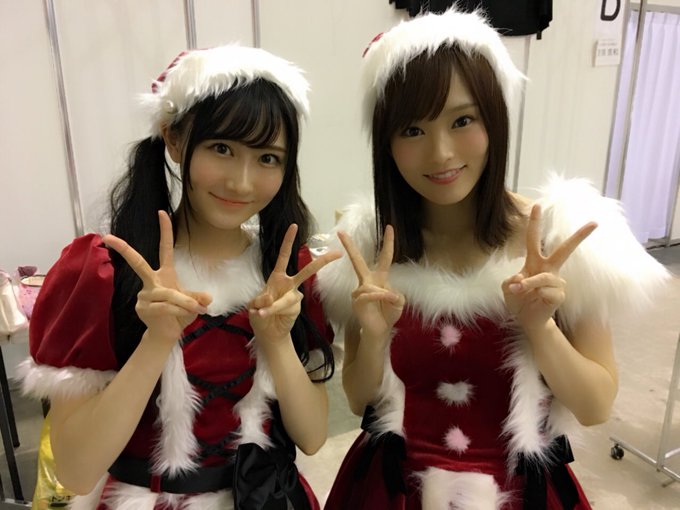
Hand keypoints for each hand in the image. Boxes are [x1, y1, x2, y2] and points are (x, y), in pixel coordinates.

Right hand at [103, 211, 211, 342]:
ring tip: (196, 308)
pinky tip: (182, 315)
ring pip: (167, 293)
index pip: (164, 248)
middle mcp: (151, 281)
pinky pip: (165, 306)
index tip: (161, 212)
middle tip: (108, 237)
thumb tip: (208, 298)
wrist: (168, 333)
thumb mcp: (193, 302)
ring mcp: (144, 294)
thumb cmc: (180, 313)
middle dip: (124, 250)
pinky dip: (178, 310)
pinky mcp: (142, 308)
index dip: (165, 230)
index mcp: (165, 273)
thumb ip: (198, 297)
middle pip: (137, 263)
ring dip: (184, 302)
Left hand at [248, 224, 340, 342]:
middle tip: (338, 253)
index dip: (288, 241)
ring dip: (274, 306)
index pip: (284, 256)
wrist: (268, 332)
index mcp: (277, 277)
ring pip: (288, 298)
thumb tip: (270, 299)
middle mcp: (289, 284)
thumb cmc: (260, 314)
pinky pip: (287, 308)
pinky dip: (274, 312)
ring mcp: (295, 296)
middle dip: (322, 263)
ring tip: (262, 313)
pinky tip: (268, 315)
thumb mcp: (254, 305)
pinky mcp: (297, 307)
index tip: (294, 226)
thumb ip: (261, 300)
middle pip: (307, 271)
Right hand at [337, 225, 404, 339]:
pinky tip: (385, 301)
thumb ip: (395, 293)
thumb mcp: (399, 301)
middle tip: (341, 232)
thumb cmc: (389, 313)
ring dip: (384, 294)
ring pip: (370, 285)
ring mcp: (360, 291)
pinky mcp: (356, 300)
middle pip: (357, 261)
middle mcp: (367, 281)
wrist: (380, 330)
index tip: (389, 227)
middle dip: (349, 246)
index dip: (388, 242)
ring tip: (390, 302)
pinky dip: (379, 297)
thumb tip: (385, 292)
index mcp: (379, 277)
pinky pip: (368, 294)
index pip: (384, 257)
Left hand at [502, 204, 596, 331]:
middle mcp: (548, 269)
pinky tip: (536, 299)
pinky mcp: (560, 295)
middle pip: (563, 250)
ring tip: (519, 290)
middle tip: (594, 223)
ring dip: (529, 284)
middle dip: (578, 237)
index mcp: (534, 261)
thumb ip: (511, 280)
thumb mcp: (507, 287)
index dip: (534, 223)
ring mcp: (556, 281)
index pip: (533, 239)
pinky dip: (536, 295)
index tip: (537, 205)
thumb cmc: (518, 299)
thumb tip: (523, 279)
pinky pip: (548, 291)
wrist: (527, 319)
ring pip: (544, 276)